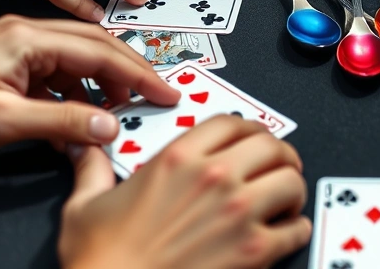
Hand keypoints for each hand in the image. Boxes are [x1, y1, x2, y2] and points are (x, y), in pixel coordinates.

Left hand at [0, 15, 178, 163]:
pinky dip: (76, 96)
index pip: (98, 50)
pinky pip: (56, 77)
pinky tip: (82, 115)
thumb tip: (109, 124)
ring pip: (77, 63)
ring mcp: (15, 51)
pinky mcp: (7, 69)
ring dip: (102, 86)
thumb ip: (62, 121)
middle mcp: (23, 36)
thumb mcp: (0, 121)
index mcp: (24, 36)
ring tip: (120, 110)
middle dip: (129, 72)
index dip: (137, 72)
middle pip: (94, 48)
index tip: (164, 89)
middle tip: (157, 94)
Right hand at [59, 116, 310, 268]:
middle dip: (280, 155)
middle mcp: (214, 177)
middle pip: (272, 146)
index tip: (253, 139)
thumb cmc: (98, 260)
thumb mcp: (86, 205)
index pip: (232, 122)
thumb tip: (83, 147)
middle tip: (279, 167)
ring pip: (291, 181)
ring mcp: (238, 213)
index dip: (249, 129)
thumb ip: (93, 169)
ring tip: (284, 201)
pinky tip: (285, 234)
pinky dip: (296, 230)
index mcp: (177, 159)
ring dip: (291, 190)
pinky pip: (296, 228)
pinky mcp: (255, 251)